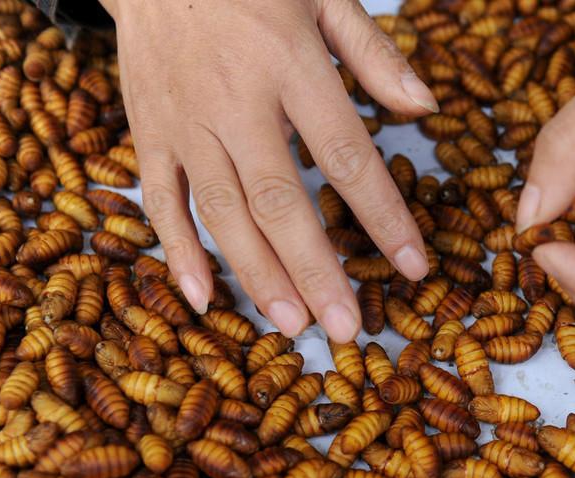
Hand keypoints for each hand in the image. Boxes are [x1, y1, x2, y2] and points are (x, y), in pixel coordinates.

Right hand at [100, 0, 436, 340]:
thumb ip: (372, 53)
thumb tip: (426, 109)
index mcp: (289, 62)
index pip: (345, 154)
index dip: (381, 215)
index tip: (412, 266)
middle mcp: (235, 100)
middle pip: (279, 199)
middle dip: (315, 268)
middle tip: (344, 326)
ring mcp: (185, 120)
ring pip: (221, 210)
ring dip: (256, 272)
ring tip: (290, 323)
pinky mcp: (149, 131)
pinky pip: (161, 199)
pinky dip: (178, 251)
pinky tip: (204, 297)